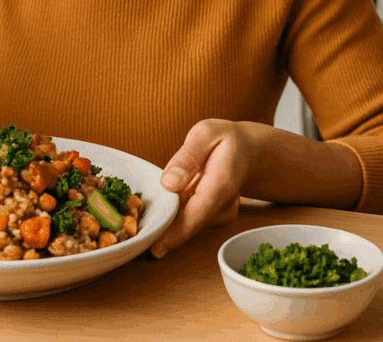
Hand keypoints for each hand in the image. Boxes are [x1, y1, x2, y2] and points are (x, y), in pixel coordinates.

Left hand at [150, 119, 252, 258]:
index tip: (155, 249)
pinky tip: (165, 202)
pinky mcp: (214, 219)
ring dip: (165, 219)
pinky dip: (173, 214)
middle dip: (161, 229)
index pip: (197, 215)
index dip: (175, 235)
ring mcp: (221, 215)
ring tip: (145, 208)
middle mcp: (224, 206)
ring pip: (186, 224)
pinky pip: (188, 220)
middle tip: (134, 227)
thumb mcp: (205, 133)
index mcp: (222, 183)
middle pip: (188, 225)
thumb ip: (187, 157)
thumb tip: (168, 183)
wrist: (248, 152)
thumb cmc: (224, 140)